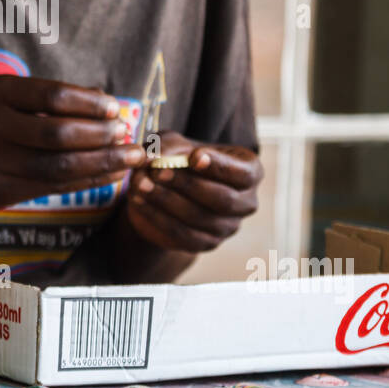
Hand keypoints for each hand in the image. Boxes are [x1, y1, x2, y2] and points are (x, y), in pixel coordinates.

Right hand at [0, 75, 145, 208]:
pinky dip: (89, 181)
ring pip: (59, 167)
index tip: (115, 108)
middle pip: (58, 134)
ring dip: (103, 163)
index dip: (90, 103)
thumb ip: (58, 98)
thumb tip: (110, 106)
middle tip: (126, 134)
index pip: (53, 96)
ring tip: (130, 157)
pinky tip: (112, 174)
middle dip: (100, 136)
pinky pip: (54, 188)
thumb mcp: (16, 97)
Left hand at [122, 132, 261, 252]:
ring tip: (141, 184)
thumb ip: (166, 147)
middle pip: (223, 199)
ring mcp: (228, 226)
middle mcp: (246, 202)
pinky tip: (139, 200)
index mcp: (249, 171)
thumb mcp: (172, 143)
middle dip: (188, 185)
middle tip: (158, 171)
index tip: (194, 156)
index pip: (243, 173)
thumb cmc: (178, 158)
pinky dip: (158, 216)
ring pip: (200, 218)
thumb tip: (154, 158)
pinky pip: (183, 234)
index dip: (219, 166)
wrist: (167, 188)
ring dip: (167, 200)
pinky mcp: (206, 243)